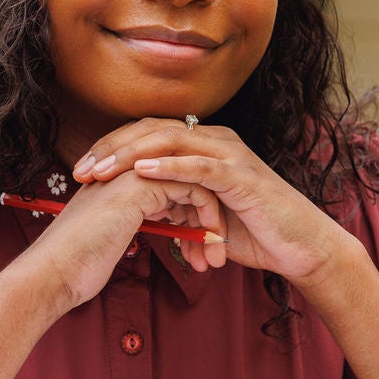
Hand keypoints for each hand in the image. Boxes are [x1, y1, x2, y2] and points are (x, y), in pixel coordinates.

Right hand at [17, 167, 219, 311]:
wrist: (54, 271)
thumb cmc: (76, 265)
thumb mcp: (109, 237)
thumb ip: (125, 225)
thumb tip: (133, 236)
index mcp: (119, 180)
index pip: (170, 184)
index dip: (190, 215)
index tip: (201, 248)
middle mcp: (126, 169)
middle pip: (185, 181)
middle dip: (206, 218)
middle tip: (215, 254)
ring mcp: (133, 172)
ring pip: (195, 183)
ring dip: (211, 222)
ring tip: (215, 260)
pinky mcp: (142, 184)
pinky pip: (194, 188)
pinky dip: (208, 216)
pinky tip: (209, 245)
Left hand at [71, 119, 352, 286]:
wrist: (299, 247)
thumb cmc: (253, 233)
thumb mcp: (202, 217)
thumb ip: (174, 206)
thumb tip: (139, 212)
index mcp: (202, 146)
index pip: (146, 135)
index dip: (111, 149)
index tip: (79, 171)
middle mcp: (214, 140)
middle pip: (151, 131)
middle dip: (111, 150)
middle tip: (80, 170)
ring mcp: (229, 154)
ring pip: (170, 142)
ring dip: (131, 156)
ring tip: (101, 172)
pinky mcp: (242, 176)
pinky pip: (199, 166)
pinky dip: (169, 167)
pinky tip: (142, 173)